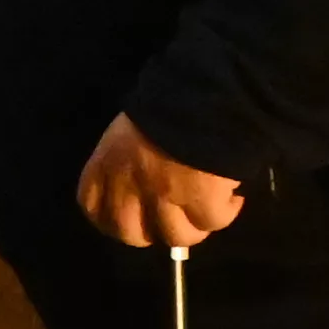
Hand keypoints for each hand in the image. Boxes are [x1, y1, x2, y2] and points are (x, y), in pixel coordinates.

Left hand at [74, 115, 244, 248]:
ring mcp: (164, 197)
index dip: (119, 221)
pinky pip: (214, 221)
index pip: (95, 212)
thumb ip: (128, 166)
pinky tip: (233, 196)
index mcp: (105, 165)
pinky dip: (226, 211)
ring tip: (210, 205)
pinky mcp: (201, 201)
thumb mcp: (131, 132)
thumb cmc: (167, 104)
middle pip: (133, 235)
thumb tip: (145, 195)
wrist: (206, 91)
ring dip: (196, 225)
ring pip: (178, 236)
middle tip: (176, 216)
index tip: (140, 217)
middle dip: (155, 231)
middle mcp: (128, 186)